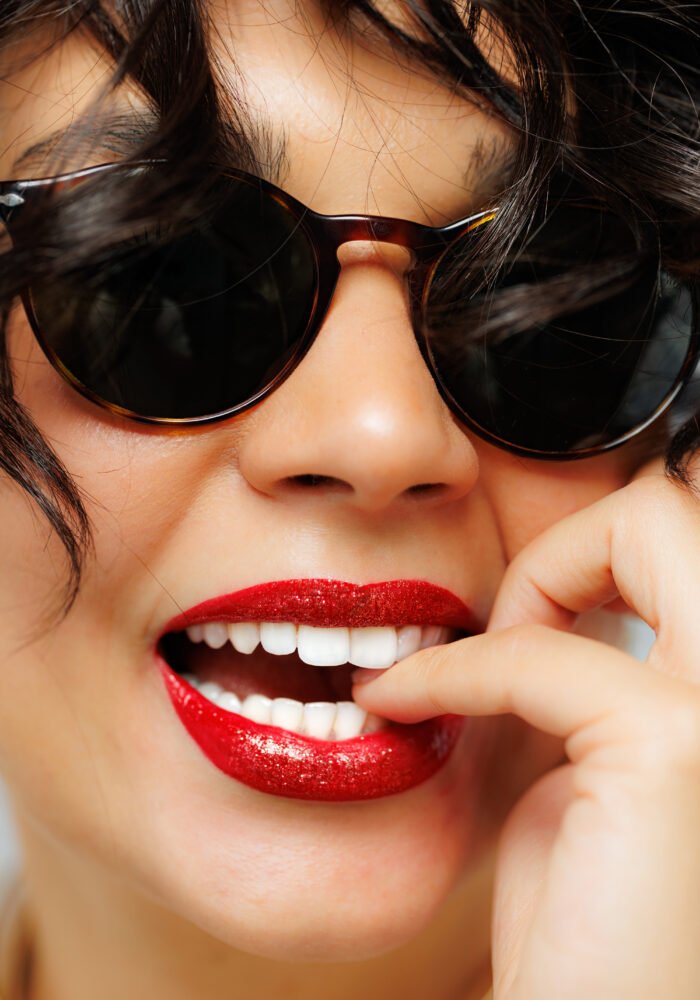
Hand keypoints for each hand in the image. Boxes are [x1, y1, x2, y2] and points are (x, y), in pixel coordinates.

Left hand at [352, 471, 699, 999]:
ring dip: (533, 579)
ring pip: (646, 526)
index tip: (515, 630)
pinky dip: (452, 669)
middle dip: (577, 542)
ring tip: (469, 663)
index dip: (591, 562)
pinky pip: (536, 651)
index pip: (683, 539)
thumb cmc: (584, 924)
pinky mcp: (674, 748)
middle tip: (508, 620)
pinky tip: (398, 705)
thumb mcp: (587, 769)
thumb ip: (581, 679)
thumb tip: (534, 606)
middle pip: (680, 510)